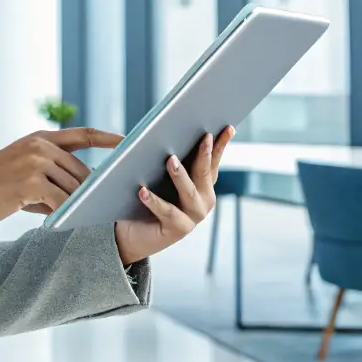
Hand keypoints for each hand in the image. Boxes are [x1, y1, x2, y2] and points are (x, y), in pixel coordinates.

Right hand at [0, 128, 123, 235]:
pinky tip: (62, 225)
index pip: (83, 135)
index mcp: (38, 138)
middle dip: (90, 192)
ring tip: (78, 221)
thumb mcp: (20, 175)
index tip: (129, 142)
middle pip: (82, 171)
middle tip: (101, 208)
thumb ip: (50, 177)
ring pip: (73, 189)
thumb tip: (83, 192)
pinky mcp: (29, 183)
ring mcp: (34, 162)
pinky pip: (60, 202)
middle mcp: (38, 145)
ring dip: (76, 207)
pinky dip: (65, 215)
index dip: (109, 138)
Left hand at [113, 126, 234, 265]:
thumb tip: (166, 132)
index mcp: (203, 185)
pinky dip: (154, 200)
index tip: (227, 127)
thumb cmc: (149, 198)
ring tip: (170, 160)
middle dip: (204, 154)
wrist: (134, 233)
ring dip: (180, 175)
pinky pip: (166, 212)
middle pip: (204, 173)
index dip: (221, 144)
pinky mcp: (177, 229)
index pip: (214, 160)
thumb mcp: (162, 176)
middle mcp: (203, 201)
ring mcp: (193, 216)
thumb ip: (171, 159)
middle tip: (204, 136)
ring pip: (188, 192)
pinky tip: (142, 190)